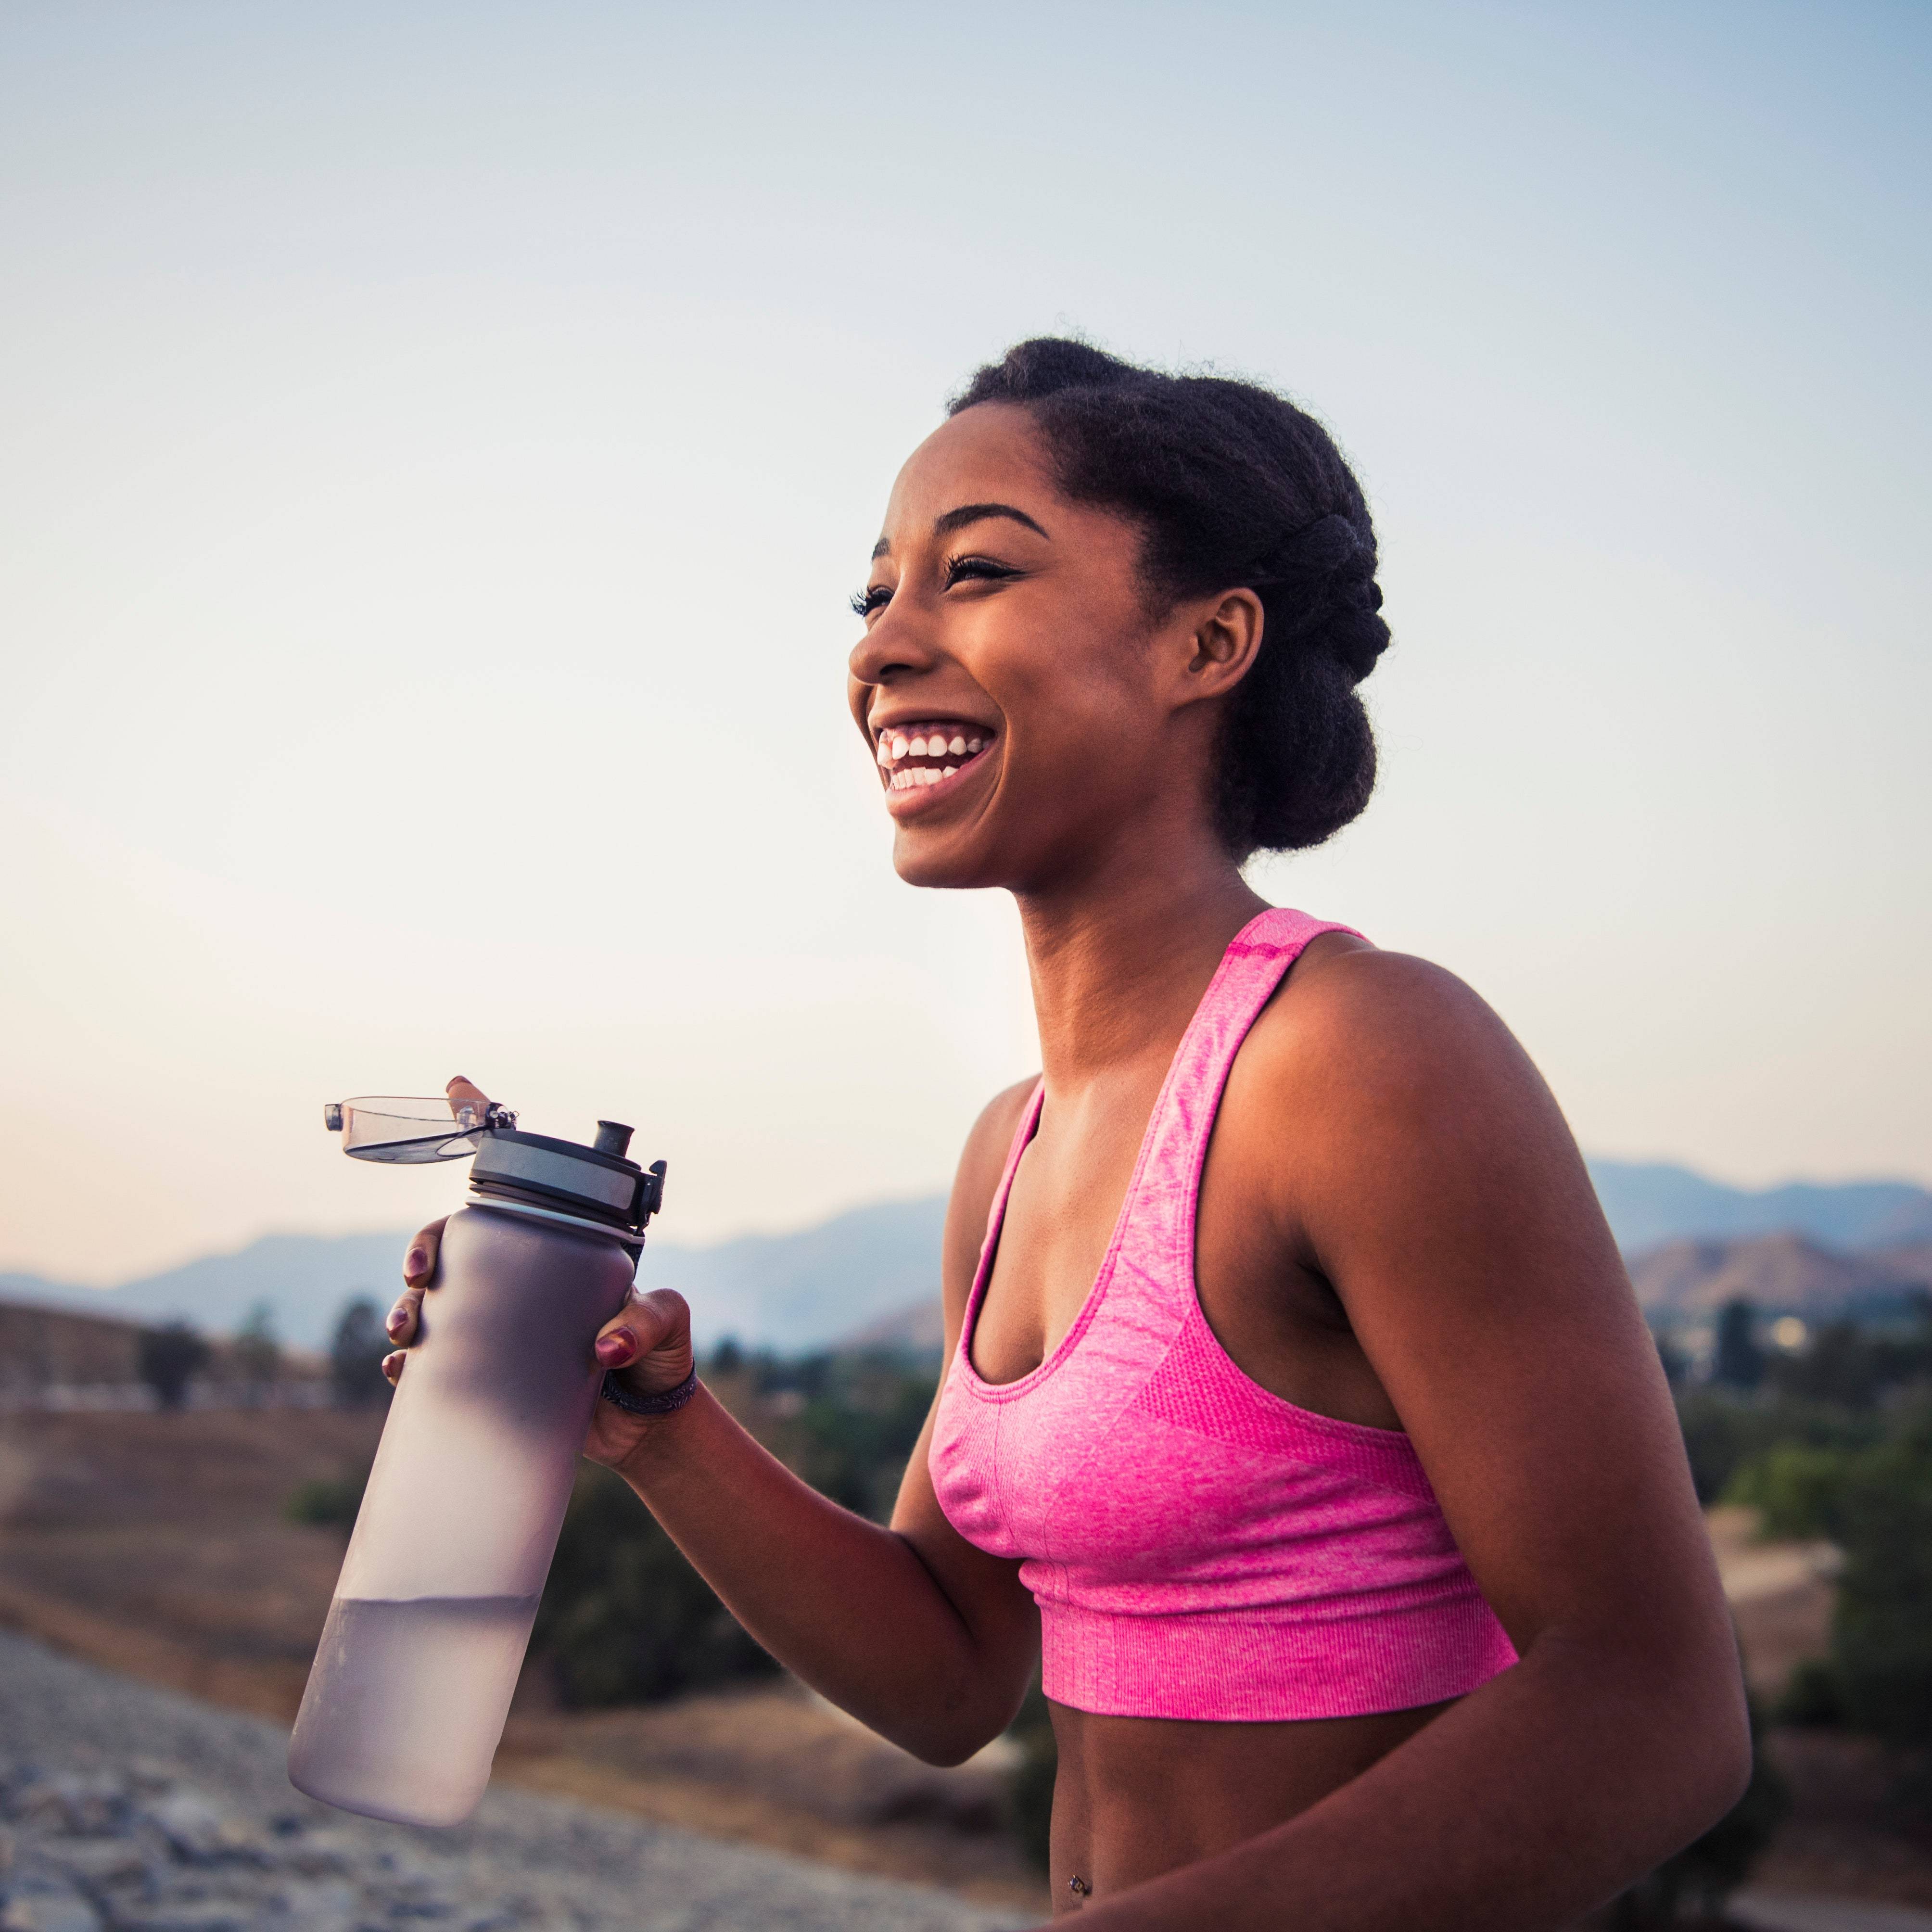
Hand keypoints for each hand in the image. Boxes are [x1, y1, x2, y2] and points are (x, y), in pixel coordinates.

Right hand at [381, 1076, 696, 1464]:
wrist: (649, 1426)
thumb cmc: (662, 1358)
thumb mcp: (667, 1325)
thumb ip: (647, 1324)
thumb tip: (607, 1347)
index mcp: (561, 1251)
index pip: (523, 1183)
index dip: (484, 1127)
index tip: (456, 1088)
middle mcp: (523, 1281)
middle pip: (457, 1244)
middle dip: (425, 1248)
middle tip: (420, 1276)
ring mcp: (500, 1326)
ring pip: (434, 1302)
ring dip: (406, 1307)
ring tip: (406, 1331)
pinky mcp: (488, 1374)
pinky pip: (435, 1362)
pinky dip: (410, 1365)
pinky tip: (401, 1372)